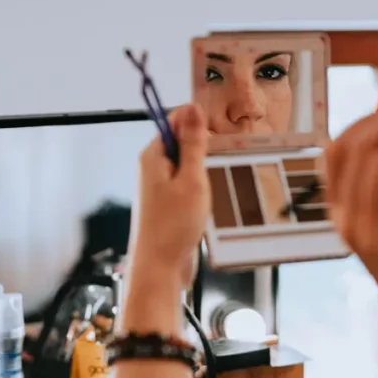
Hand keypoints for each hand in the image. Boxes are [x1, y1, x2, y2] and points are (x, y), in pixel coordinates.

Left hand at [128, 104, 208, 290]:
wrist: (160, 268)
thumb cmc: (173, 226)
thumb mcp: (191, 179)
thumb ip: (193, 144)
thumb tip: (193, 108)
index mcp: (153, 156)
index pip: (174, 121)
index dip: (198, 122)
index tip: (220, 133)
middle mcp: (153, 168)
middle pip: (182, 142)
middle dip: (204, 147)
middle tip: (224, 159)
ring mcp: (160, 187)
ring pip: (187, 165)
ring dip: (205, 170)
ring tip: (218, 182)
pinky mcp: (168, 205)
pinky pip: (187, 185)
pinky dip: (201, 188)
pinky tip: (211, 200)